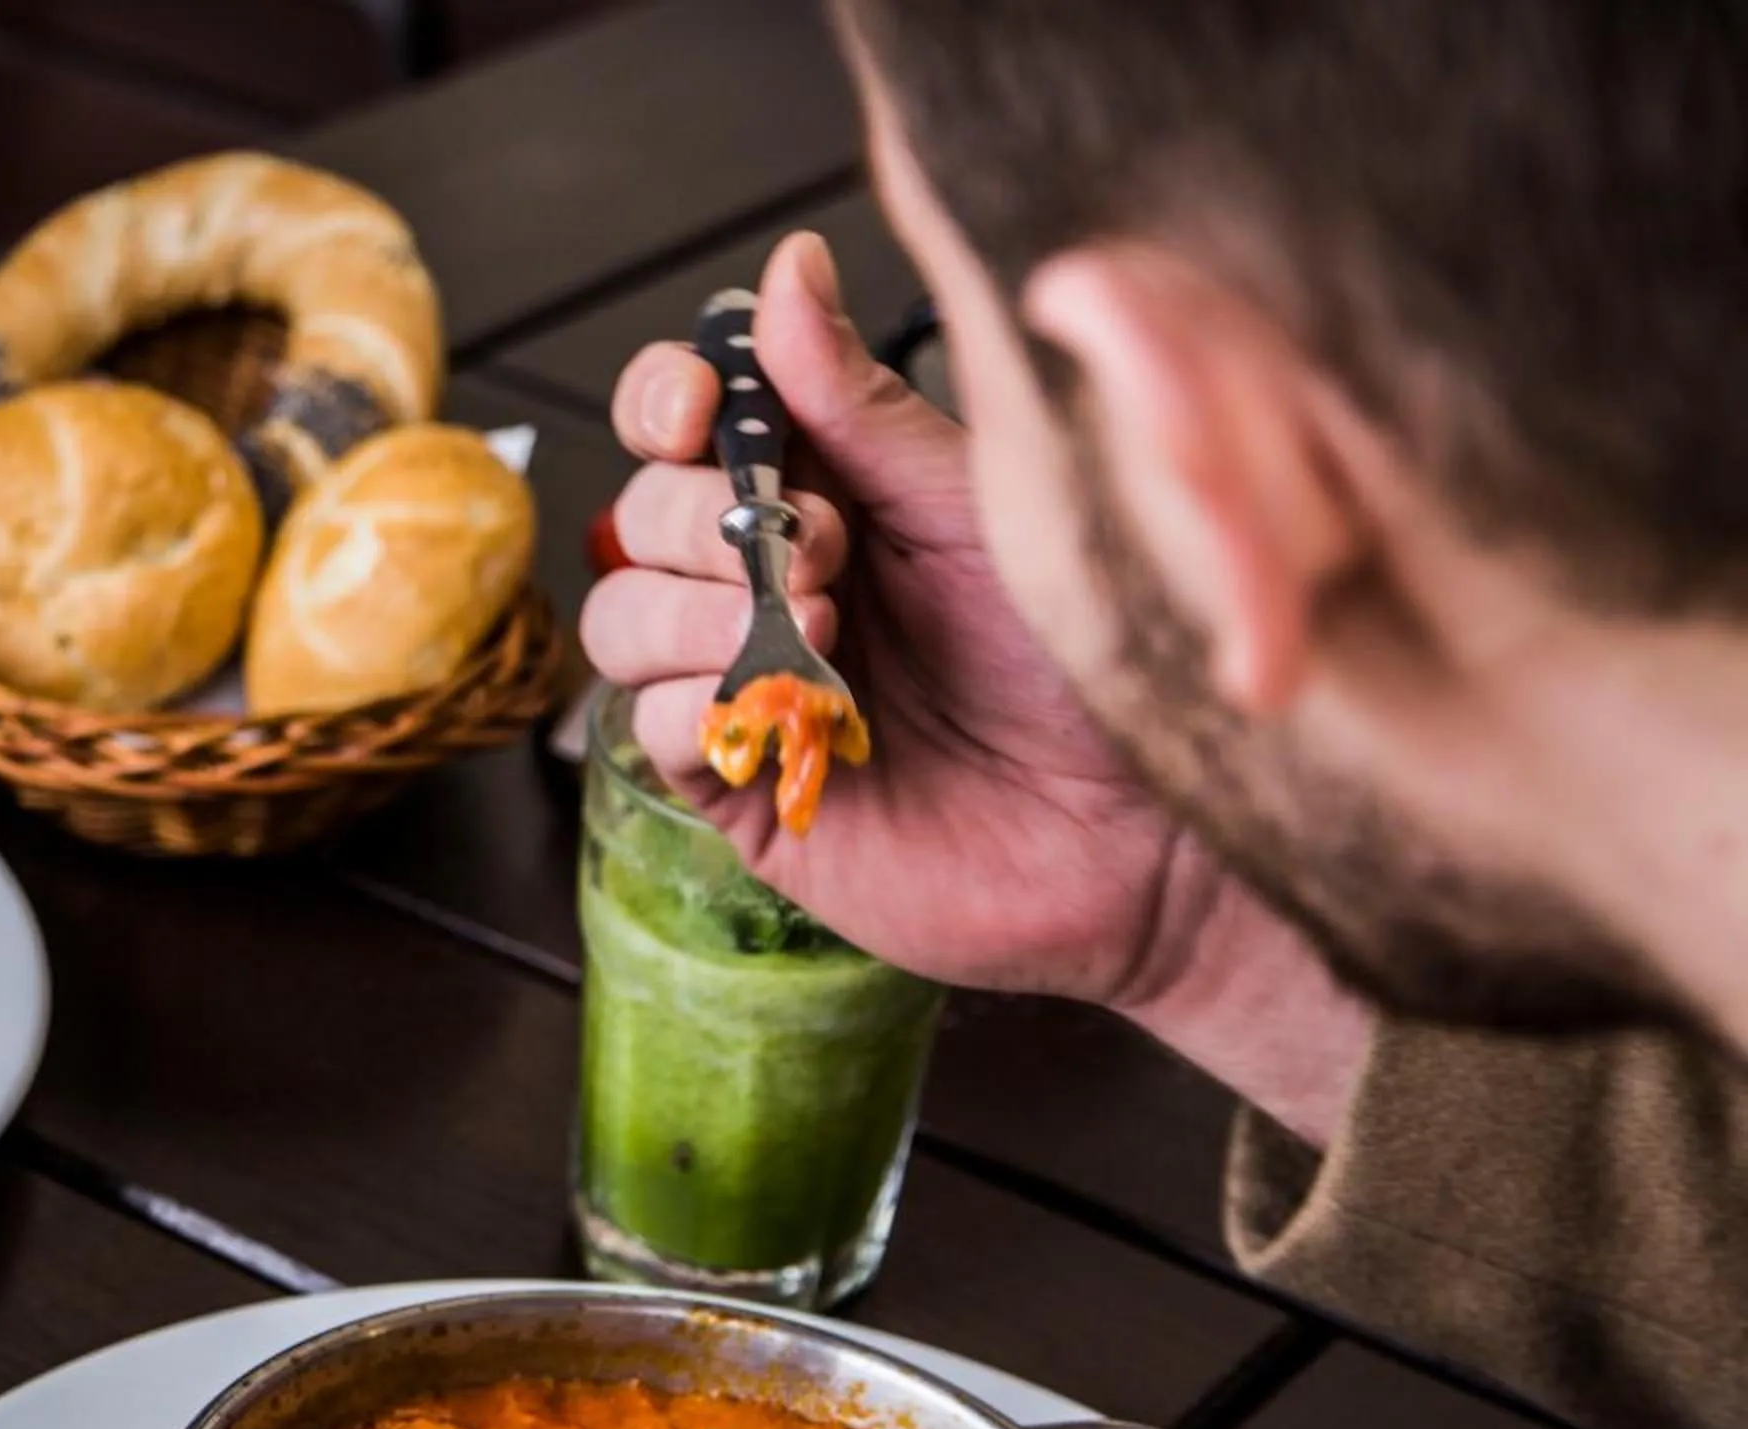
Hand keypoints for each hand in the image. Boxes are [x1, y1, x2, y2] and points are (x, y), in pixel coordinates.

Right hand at [581, 231, 1369, 1140]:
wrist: (1143, 825)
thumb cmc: (1087, 657)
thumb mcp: (974, 502)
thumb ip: (862, 402)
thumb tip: (787, 269)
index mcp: (819, 492)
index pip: (680, 424)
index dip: (665, 400)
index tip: (700, 406)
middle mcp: (765, 583)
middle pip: (634, 517)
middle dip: (699, 520)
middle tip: (821, 548)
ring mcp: (744, 686)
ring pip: (618, 621)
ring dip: (691, 613)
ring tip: (810, 631)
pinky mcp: (744, 788)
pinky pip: (651, 734)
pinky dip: (694, 709)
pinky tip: (782, 707)